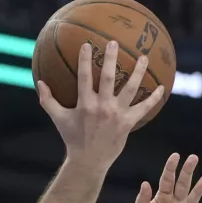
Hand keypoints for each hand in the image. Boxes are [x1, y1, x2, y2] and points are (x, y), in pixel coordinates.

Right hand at [38, 41, 165, 173]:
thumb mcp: (58, 119)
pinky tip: (162, 87)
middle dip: (111, 59)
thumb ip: (48, 100)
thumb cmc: (72, 138)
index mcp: (84, 104)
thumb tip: (40, 82)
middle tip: (114, 42)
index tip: (87, 44)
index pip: (84, 77)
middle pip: (108, 78)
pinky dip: (153, 98)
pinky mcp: (128, 122)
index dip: (85, 60)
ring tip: (143, 58)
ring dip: (138, 72)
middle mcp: (101, 106)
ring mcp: (116, 114)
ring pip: (130, 89)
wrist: (89, 160)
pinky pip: (143, 108)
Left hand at [129, 154, 201, 202]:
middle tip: (193, 158)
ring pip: (191, 202)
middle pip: (182, 186)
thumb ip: (142, 200)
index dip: (170, 169)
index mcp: (161, 200)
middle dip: (187, 173)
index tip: (176, 156)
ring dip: (198, 191)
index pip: (166, 181)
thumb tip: (145, 183)